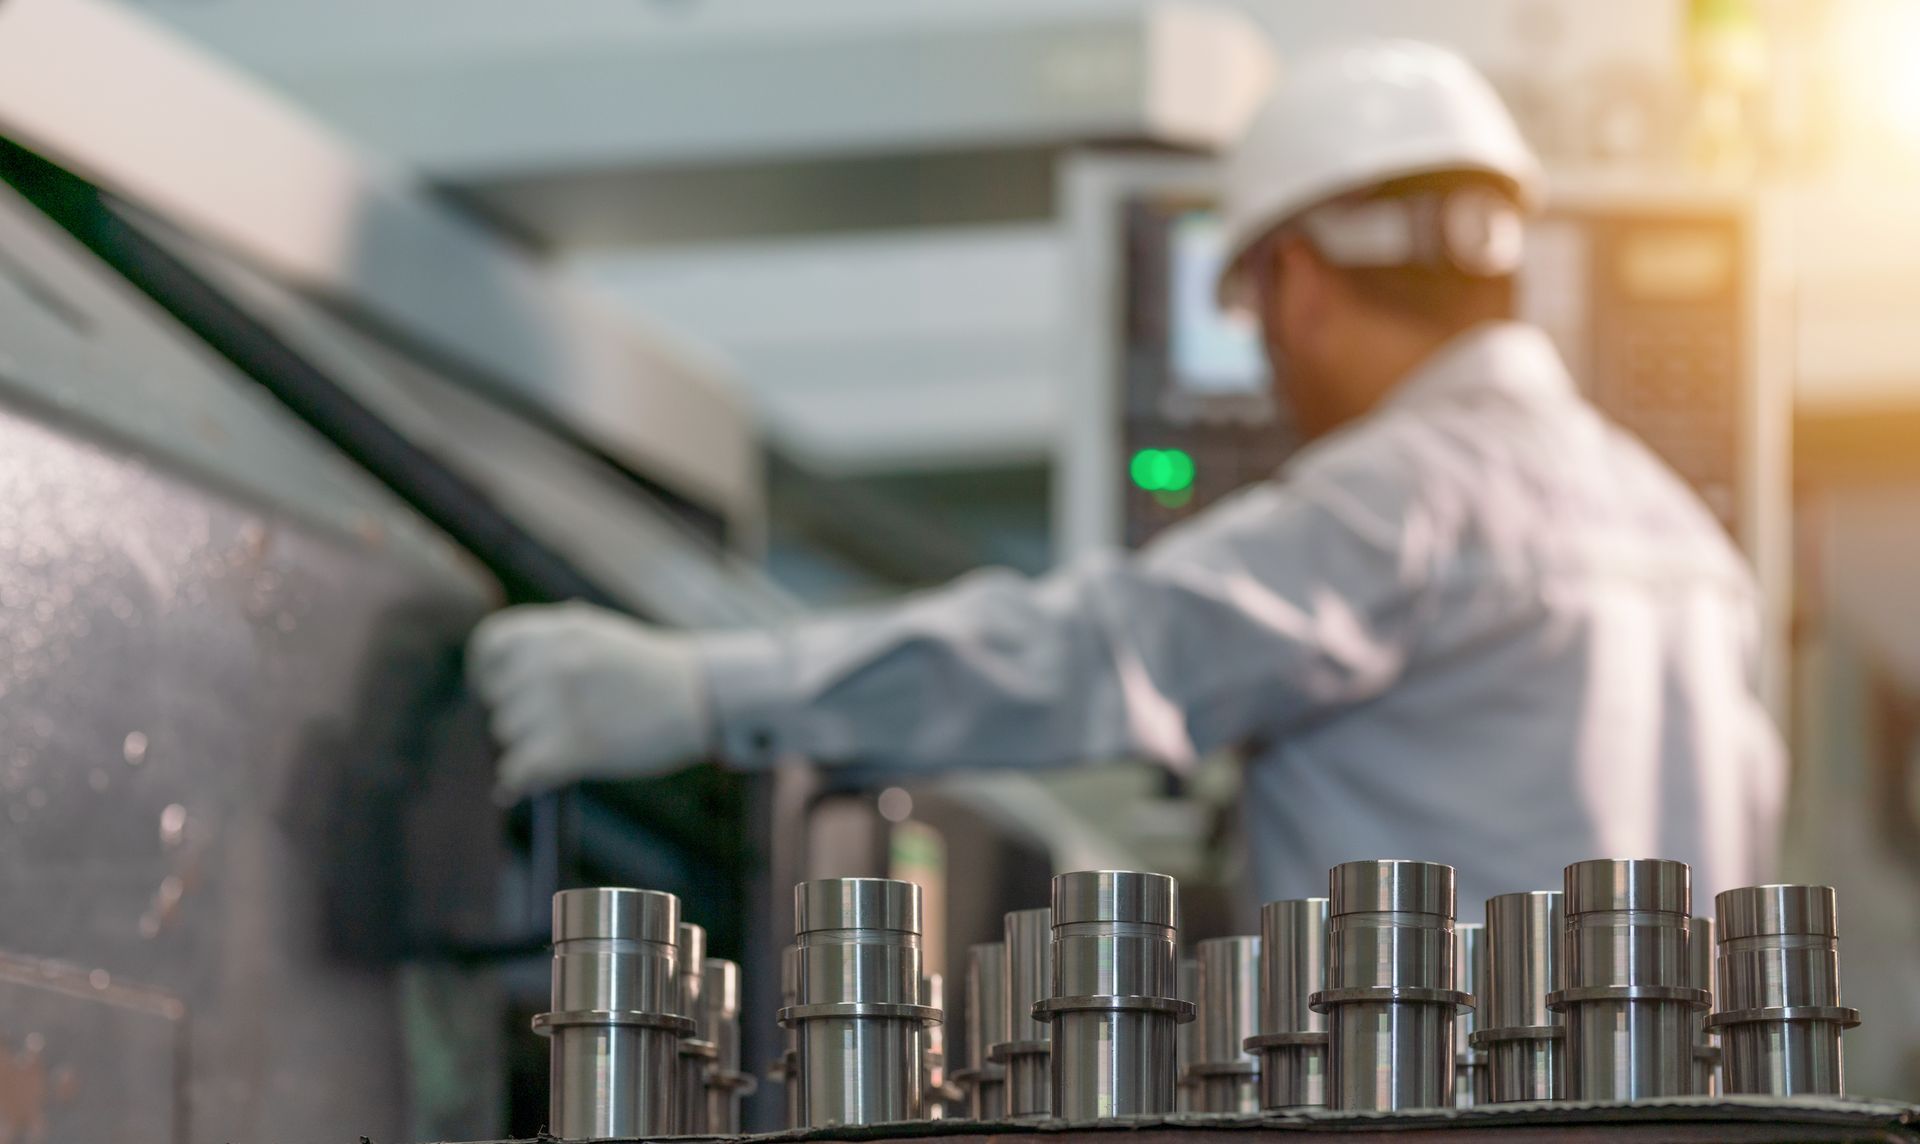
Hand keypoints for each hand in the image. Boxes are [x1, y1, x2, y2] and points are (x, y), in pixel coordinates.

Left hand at [466, 602, 713, 798]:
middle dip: (516, 716)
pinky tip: (539, 776)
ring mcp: (565, 702)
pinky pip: (519, 769)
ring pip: (507, 735)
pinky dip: (522, 779)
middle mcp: (556, 660)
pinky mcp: (577, 746)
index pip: (490, 646)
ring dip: (526, 747)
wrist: (699, 694)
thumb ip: (544, 647)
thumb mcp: (595, 635)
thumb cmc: (645, 670)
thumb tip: (488, 682)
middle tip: (546, 727)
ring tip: (559, 747)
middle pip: (497, 699)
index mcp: (559, 629)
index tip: (499, 690)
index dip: (487, 673)